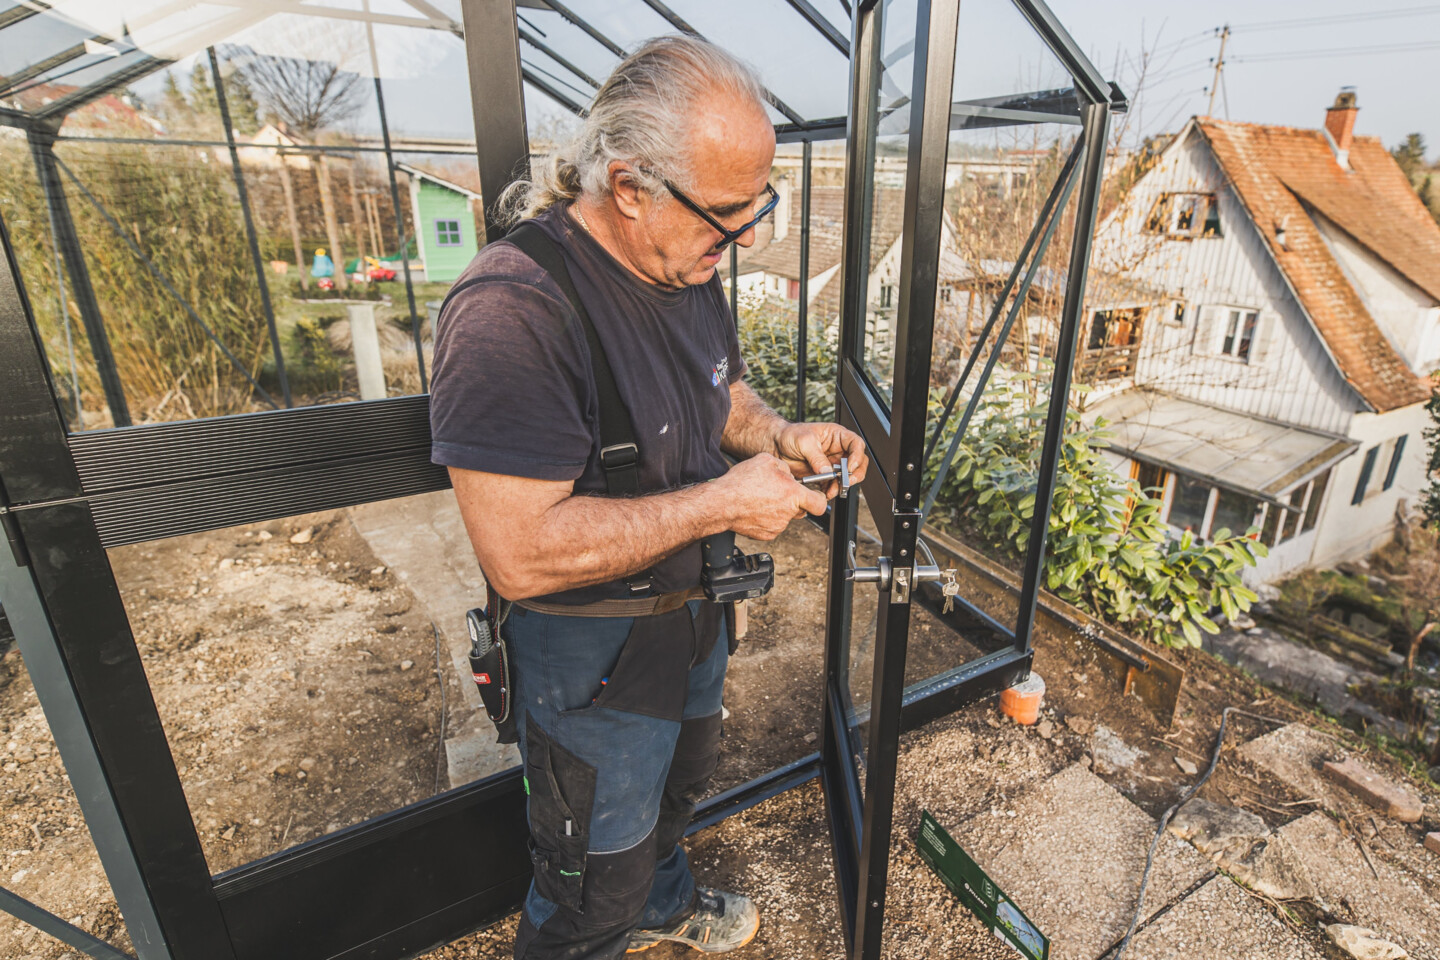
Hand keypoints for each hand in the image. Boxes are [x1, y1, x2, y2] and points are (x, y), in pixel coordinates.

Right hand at [714, 453, 828, 540]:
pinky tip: (756, 508)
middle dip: (794, 501)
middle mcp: (788, 512)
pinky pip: (773, 525)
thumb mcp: (767, 460)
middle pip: (801, 509)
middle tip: (779, 492)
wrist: (721, 503)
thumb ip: (785, 468)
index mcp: (793, 494)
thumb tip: (789, 474)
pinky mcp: (767, 535)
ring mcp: (778, 526)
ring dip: (779, 508)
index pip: (820, 503)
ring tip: (762, 498)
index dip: (819, 499)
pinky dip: (768, 518)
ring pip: (786, 516)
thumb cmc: (741, 483)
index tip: (815, 495)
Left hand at [773, 422, 868, 498]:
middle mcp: (837, 450)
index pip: (856, 444)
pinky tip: (826, 492)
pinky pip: (833, 485)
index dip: (857, 456)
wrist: (776, 446)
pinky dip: (831, 490)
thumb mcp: (804, 441)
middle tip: (845, 481)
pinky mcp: (824, 475)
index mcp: (836, 436)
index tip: (850, 466)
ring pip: (847, 476)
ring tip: (833, 489)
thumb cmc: (790, 435)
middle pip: (857, 462)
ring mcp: (831, 463)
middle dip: (854, 474)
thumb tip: (827, 470)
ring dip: (842, 484)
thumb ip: (816, 457)